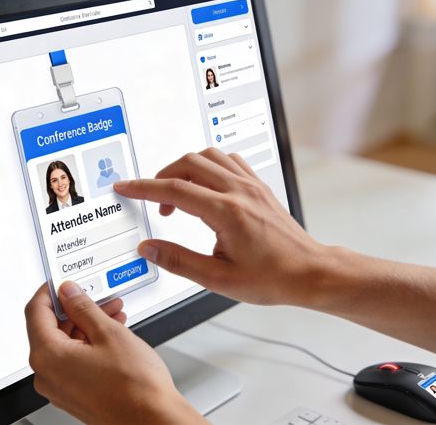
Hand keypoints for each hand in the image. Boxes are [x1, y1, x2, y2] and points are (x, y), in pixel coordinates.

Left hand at [25, 281, 205, 424]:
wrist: (152, 420)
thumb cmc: (134, 386)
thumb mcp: (108, 332)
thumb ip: (83, 307)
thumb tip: (69, 292)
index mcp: (48, 356)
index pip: (36, 311)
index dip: (50, 291)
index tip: (62, 283)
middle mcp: (47, 375)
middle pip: (50, 329)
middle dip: (75, 309)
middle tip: (96, 297)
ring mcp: (60, 388)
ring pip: (65, 345)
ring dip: (86, 326)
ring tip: (112, 315)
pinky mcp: (74, 395)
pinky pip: (73, 361)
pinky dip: (88, 345)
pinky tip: (111, 335)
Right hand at [114, 148, 330, 305]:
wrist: (308, 272)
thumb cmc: (272, 277)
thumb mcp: (217, 279)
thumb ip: (178, 260)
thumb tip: (149, 248)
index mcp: (227, 213)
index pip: (174, 190)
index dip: (144, 188)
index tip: (126, 188)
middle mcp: (239, 192)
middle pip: (189, 164)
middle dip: (162, 177)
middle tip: (152, 200)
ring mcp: (251, 185)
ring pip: (209, 156)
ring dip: (185, 168)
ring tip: (176, 193)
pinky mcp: (259, 186)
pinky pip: (228, 161)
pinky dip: (208, 166)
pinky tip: (204, 185)